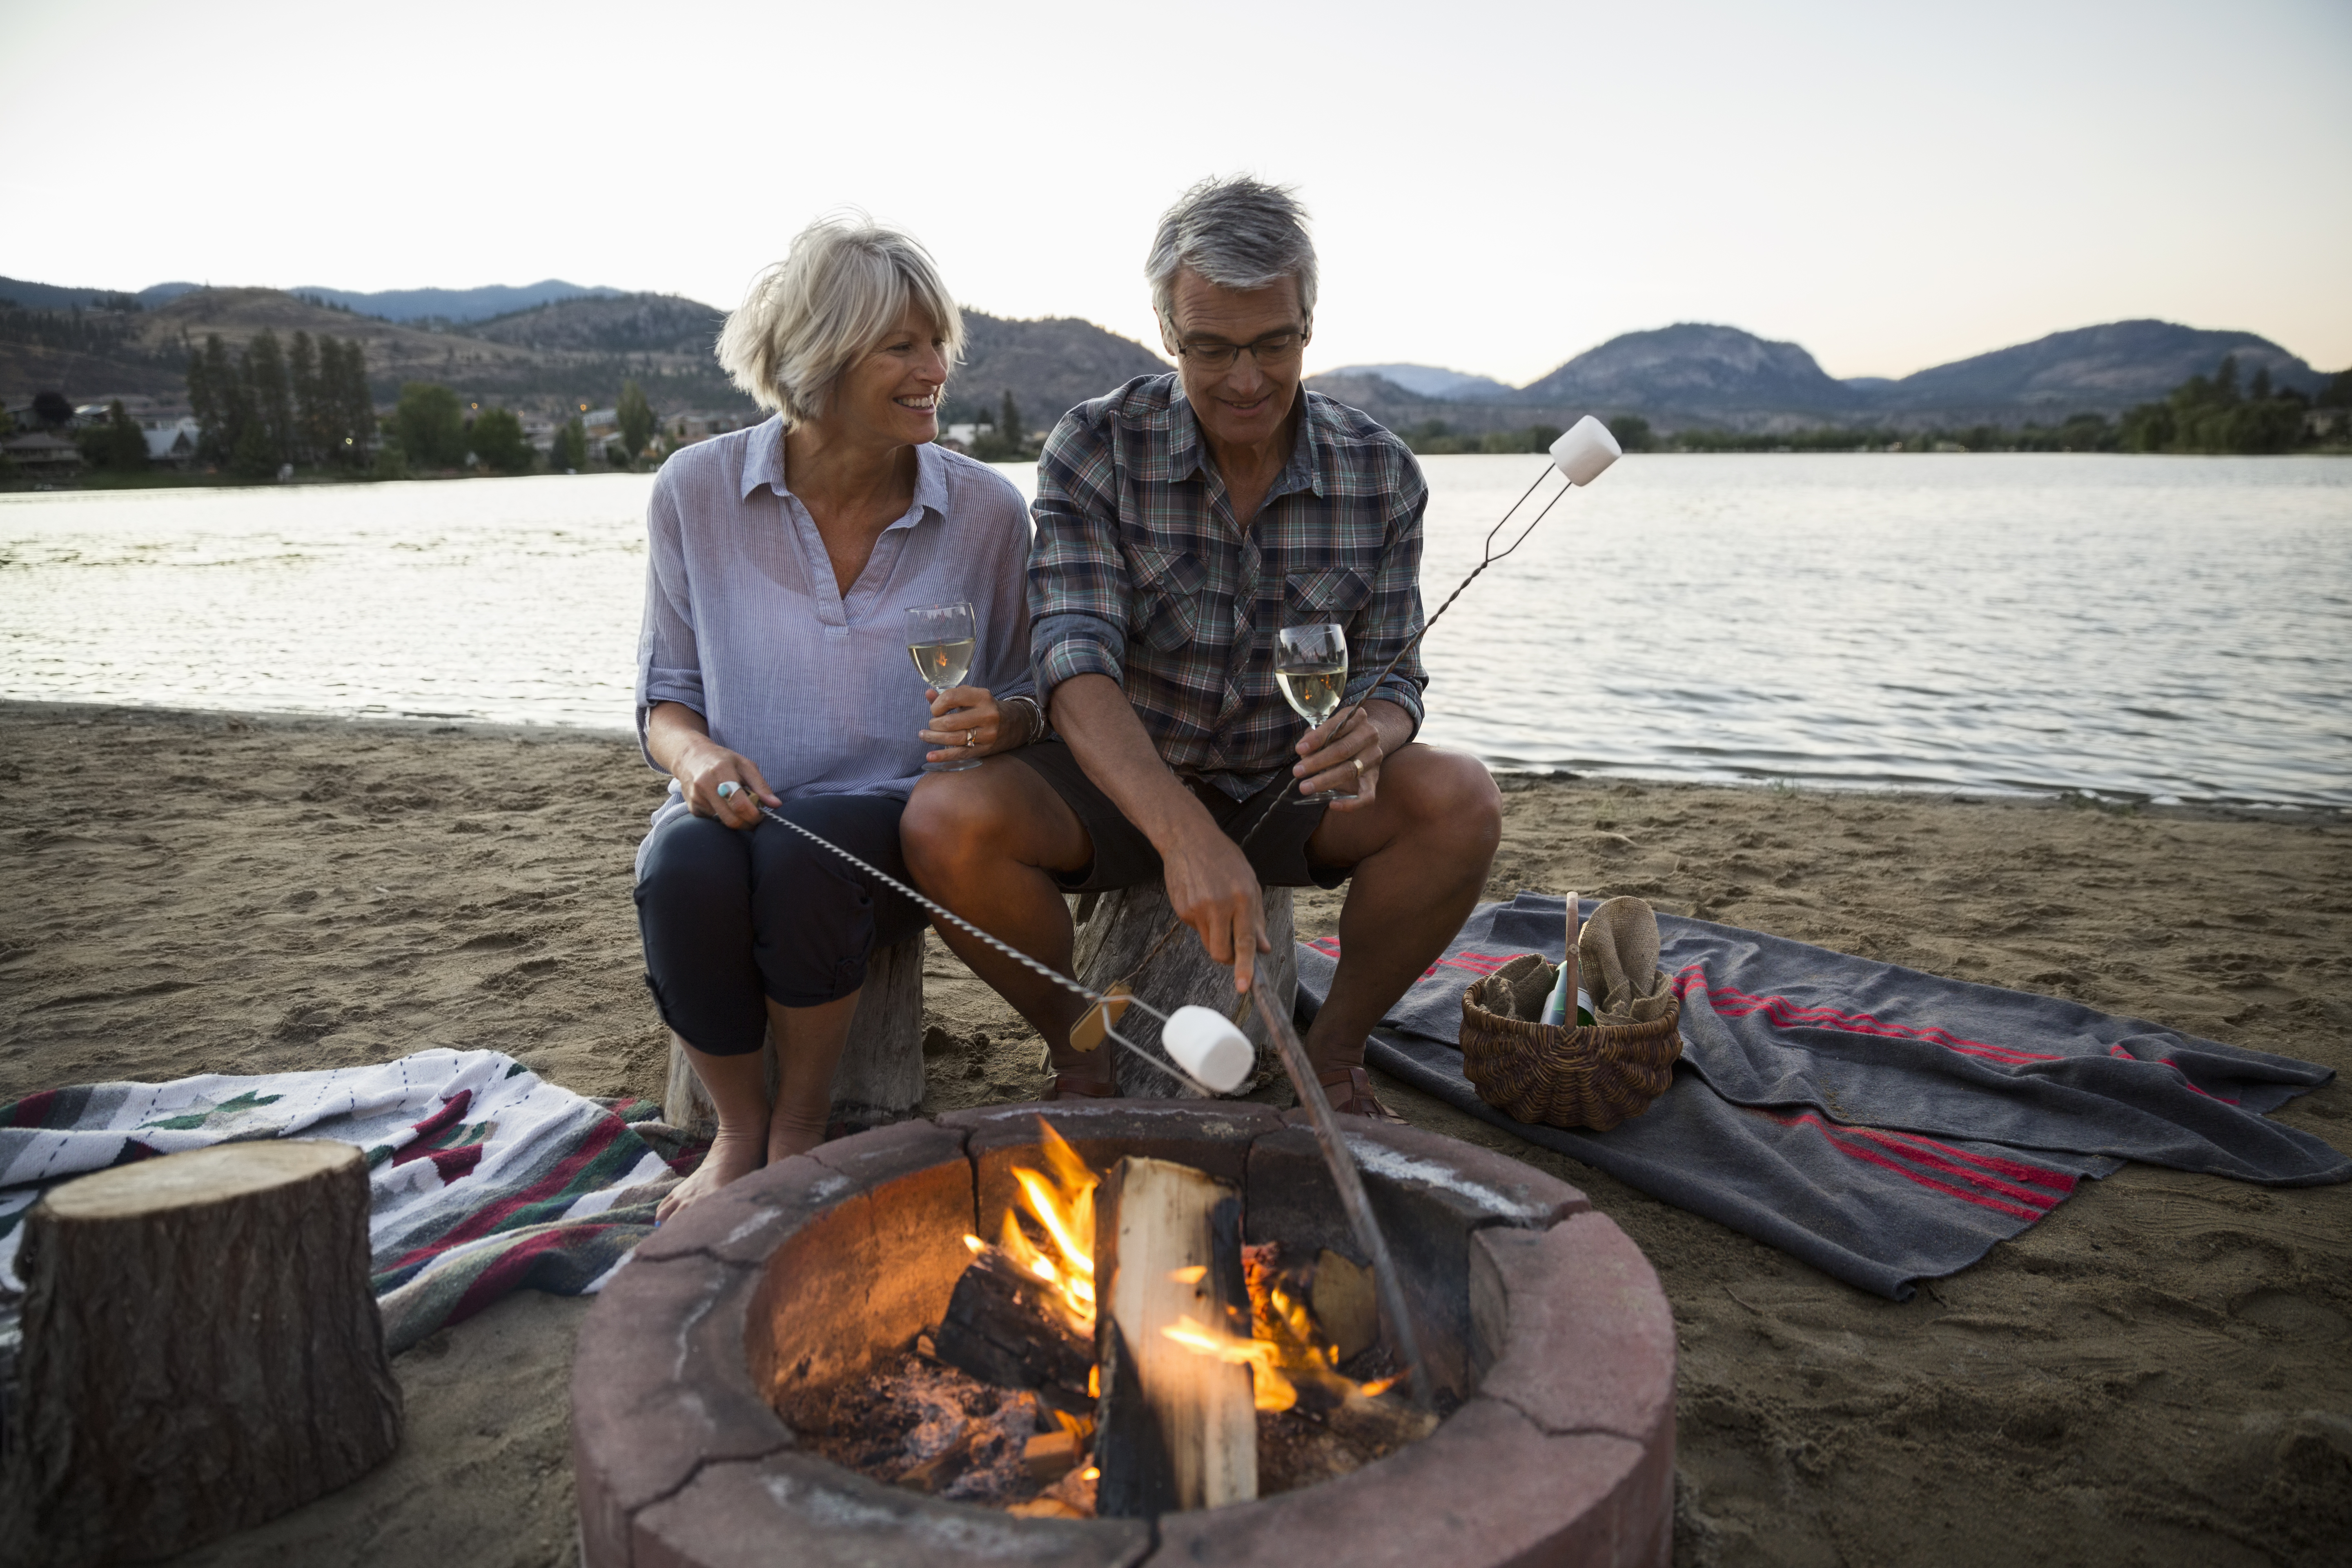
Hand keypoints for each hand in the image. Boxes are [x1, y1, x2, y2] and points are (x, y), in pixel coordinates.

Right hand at [673, 737, 777, 828]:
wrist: (691, 757)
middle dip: (747, 824)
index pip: (740, 804)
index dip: (754, 816)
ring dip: (736, 821)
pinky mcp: (692, 808)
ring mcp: (696, 798)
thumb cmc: (722, 760)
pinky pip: (713, 821)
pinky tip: (724, 805)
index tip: (762, 816)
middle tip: (754, 819)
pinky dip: (723, 817)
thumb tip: (776, 805)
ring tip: (740, 808)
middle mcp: (705, 785)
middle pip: (731, 819)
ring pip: (722, 823)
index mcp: (721, 771)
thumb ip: (761, 786)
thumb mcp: (745, 765)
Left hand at [920, 685, 1006, 763]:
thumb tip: (928, 694)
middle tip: (931, 724)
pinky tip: (930, 757)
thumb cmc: (986, 707)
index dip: (937, 705)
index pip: (951, 698)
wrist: (1014, 723)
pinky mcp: (985, 749)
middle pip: (950, 722)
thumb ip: (950, 695)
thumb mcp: (971, 697)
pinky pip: (961, 754)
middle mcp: (986, 715)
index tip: (934, 710)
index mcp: (982, 697)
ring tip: (924, 736)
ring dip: (934, 738)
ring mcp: (987, 734)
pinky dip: (943, 756)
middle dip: (934, 724)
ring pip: (954, 739)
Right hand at [1160, 816, 1272, 992]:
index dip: (1244, 967)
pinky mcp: (1182, 910)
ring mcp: (1197, 908)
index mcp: (1242, 897)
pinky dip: (1202, 922)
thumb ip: (1257, 917)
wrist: (1187, 838)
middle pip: (1221, 953)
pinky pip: (1196, 929)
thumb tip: (1264, 948)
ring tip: (1216, 909)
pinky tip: (1202, 898)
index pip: (1244, 941)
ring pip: (1209, 944)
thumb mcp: (1249, 882)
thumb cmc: (1224, 859)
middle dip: (1228, 958)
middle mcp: (1219, 905)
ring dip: (1216, 937)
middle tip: (1232, 946)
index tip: (1243, 987)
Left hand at [1292, 702, 1392, 810]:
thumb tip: (1304, 754)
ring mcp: (1374, 757)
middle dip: (1317, 762)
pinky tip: (1332, 805)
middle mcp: (1369, 735)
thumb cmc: (1340, 733)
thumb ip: (1316, 737)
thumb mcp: (1329, 727)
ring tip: (1305, 787)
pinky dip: (1350, 803)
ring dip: (1325, 781)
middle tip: (1297, 772)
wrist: (1367, 740)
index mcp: (1357, 717)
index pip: (1336, 727)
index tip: (1299, 749)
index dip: (1317, 739)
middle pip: (1343, 750)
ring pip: (1350, 771)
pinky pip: (1367, 795)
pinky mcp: (1375, 778)